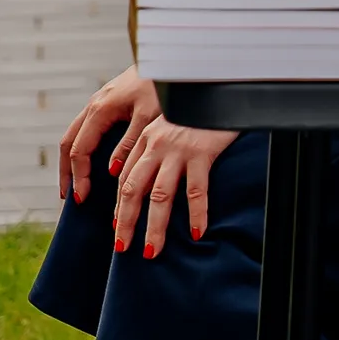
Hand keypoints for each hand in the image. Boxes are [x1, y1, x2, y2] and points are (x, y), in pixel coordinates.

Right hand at [60, 66, 161, 202]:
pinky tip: (89, 161)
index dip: (79, 176)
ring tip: (74, 184)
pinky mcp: (107, 101)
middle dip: (67, 172)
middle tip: (69, 198)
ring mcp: (98, 101)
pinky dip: (81, 147)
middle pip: (68, 143)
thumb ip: (130, 143)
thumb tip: (112, 171)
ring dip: (71, 160)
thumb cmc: (163, 86)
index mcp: (101, 110)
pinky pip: (85, 128)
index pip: (80, 150)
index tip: (81, 199)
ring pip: (74, 134)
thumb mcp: (149, 117)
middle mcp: (94, 105)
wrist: (169, 58)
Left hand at [114, 119, 241, 256]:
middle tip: (122, 247)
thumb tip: (148, 183)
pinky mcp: (202, 152)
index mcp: (146, 139)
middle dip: (125, 222)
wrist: (221, 88)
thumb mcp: (170, 125)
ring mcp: (178, 150)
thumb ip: (157, 148)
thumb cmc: (198, 110)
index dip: (119, 206)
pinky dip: (196, 214)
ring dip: (154, 227)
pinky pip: (196, 190)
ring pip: (160, 196)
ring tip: (151, 251)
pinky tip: (196, 232)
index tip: (117, 228)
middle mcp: (156, 145)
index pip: (125, 178)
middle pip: (133, 190)